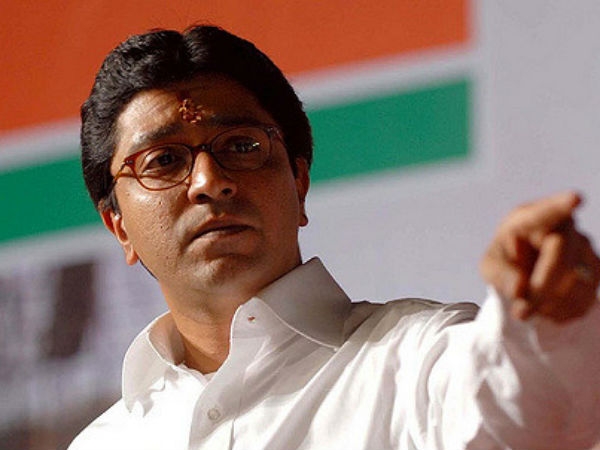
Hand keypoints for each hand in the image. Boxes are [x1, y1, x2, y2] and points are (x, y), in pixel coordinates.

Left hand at [480, 192, 599, 322]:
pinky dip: (561, 312)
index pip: (547, 212)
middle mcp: (563, 228)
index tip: (575, 199)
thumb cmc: (505, 262)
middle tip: (521, 312)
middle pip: (561, 256)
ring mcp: (584, 248)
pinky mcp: (595, 271)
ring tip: (529, 307)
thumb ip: (501, 275)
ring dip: (549, 304)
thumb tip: (519, 290)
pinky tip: (546, 308)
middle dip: (542, 288)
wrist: (525, 276)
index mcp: (530, 218)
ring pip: (577, 281)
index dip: (561, 205)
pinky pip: (585, 298)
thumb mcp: (491, 267)